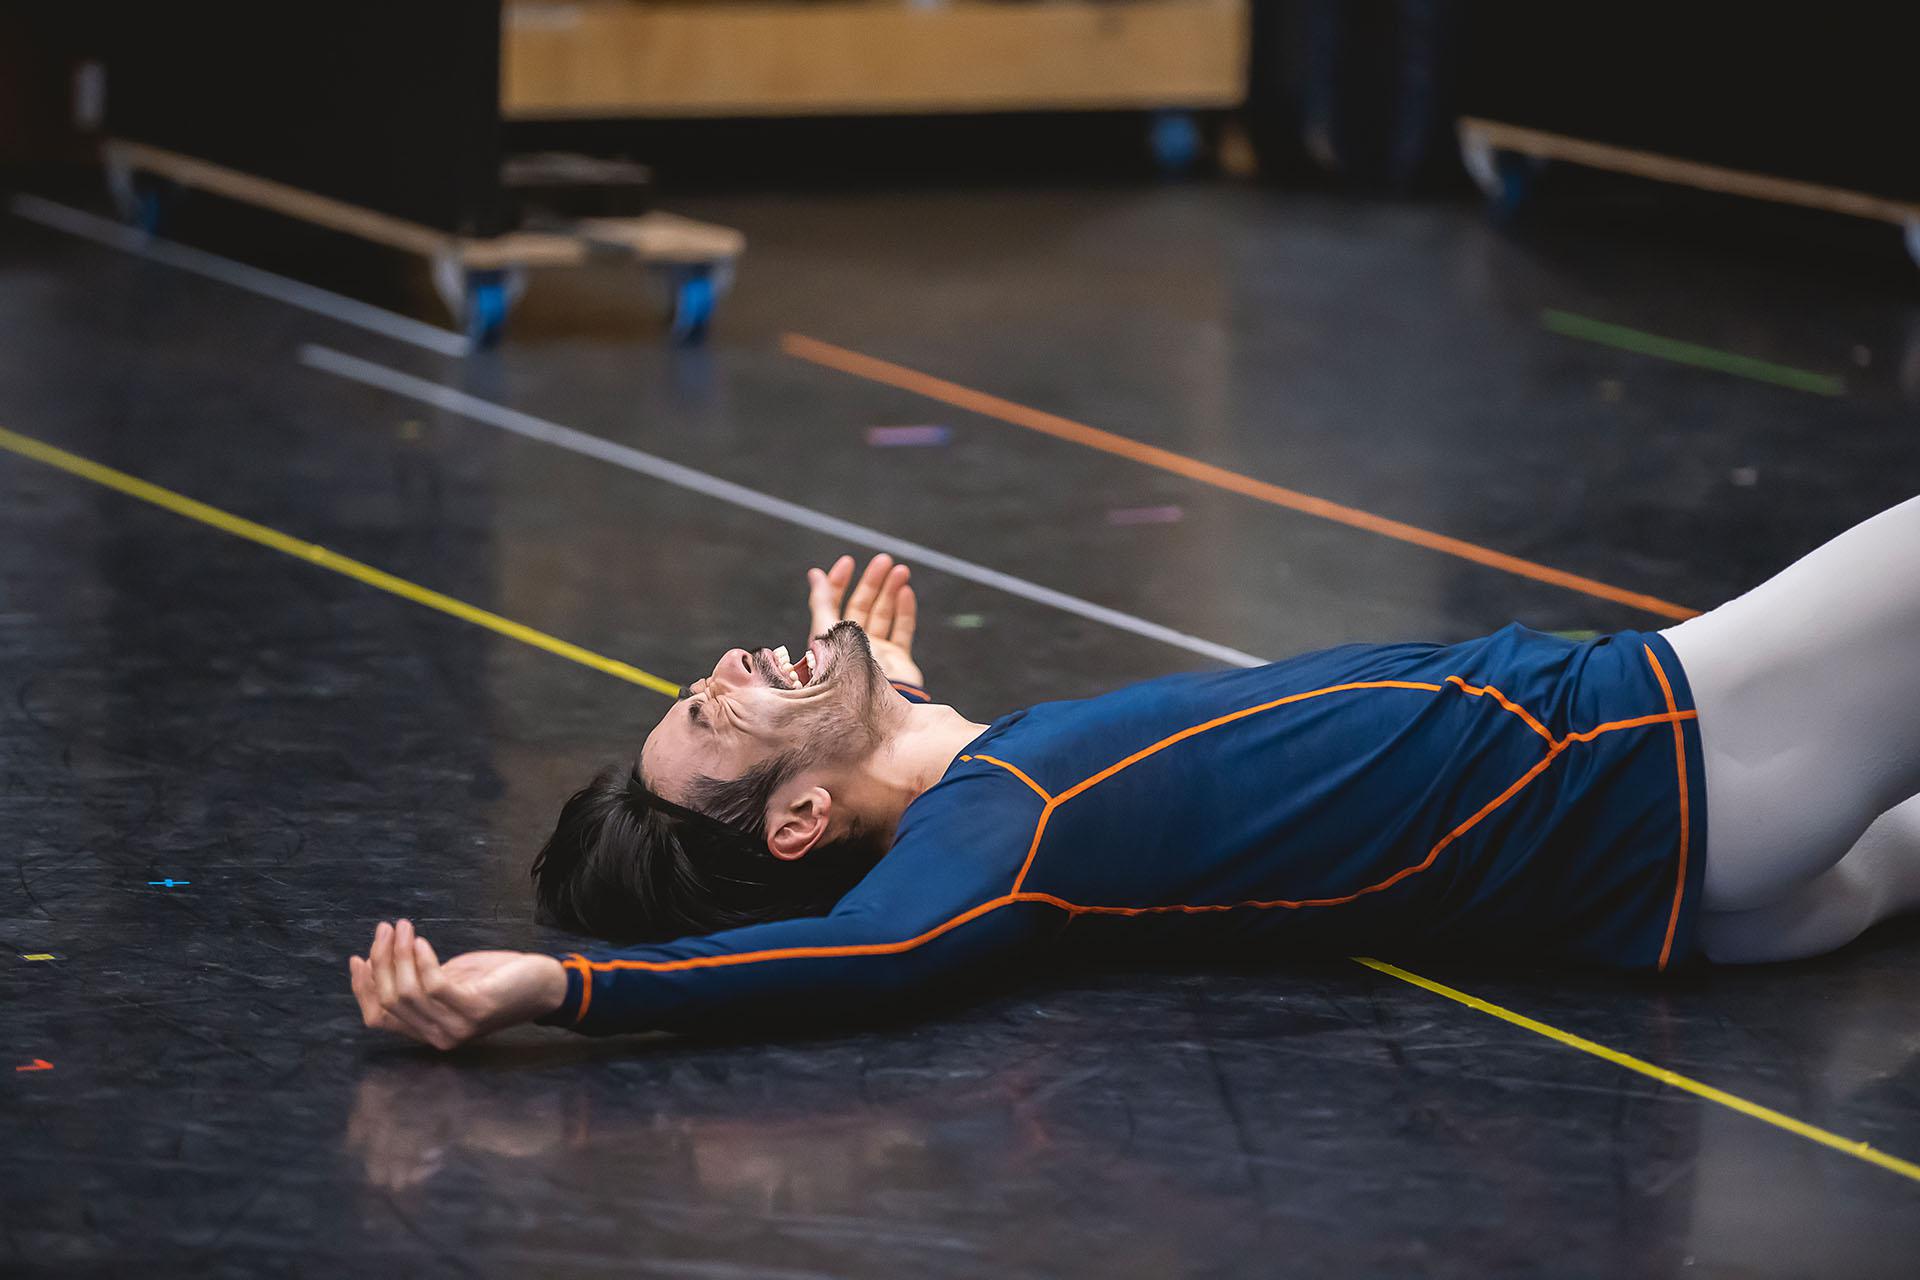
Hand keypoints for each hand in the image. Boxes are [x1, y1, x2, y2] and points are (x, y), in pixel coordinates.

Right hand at [349, 919, 566, 1050]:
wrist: (542, 985)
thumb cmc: (494, 980)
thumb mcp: (448, 981)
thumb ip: (416, 982)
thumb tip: (374, 961)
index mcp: (426, 1031)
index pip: (378, 1018)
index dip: (362, 988)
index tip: (357, 957)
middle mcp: (437, 1037)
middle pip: (389, 1001)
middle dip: (381, 961)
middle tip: (386, 929)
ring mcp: (455, 1027)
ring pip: (407, 992)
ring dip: (399, 954)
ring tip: (403, 927)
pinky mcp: (473, 1010)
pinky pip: (434, 985)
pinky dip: (422, 960)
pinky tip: (421, 941)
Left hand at [807, 553, 922, 687]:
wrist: (875, 710)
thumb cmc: (846, 674)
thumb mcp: (828, 632)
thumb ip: (822, 602)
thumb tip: (815, 574)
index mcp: (830, 640)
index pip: (833, 605)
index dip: (838, 582)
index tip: (848, 562)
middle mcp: (852, 645)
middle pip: (861, 606)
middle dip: (871, 581)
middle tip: (883, 560)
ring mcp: (876, 653)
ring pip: (883, 614)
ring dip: (890, 590)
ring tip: (900, 570)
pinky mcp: (898, 662)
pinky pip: (902, 630)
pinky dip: (905, 610)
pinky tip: (906, 591)